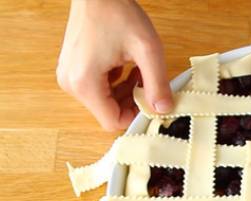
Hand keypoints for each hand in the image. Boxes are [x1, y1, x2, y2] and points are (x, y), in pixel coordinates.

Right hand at [56, 0, 172, 130]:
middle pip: (109, 112)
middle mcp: (71, 84)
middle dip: (133, 102)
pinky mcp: (73, 69)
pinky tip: (128, 67)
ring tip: (140, 72)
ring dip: (127, 92)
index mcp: (84, 83)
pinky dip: (117, 84)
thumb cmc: (117, 12)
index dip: (136, 115)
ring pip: (105, 102)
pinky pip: (99, 89)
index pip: (113, 121)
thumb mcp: (147, 49)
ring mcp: (70, 76)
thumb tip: (164, 109)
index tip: (152, 100)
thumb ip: (157, 83)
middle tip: (149, 84)